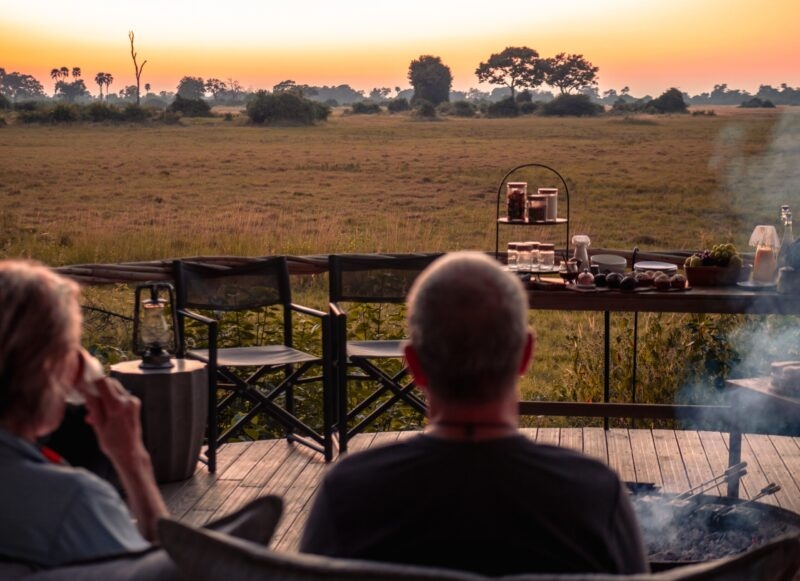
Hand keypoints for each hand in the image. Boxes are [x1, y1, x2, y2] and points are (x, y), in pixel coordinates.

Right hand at [82, 376, 167, 541]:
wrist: (130, 453)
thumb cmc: (114, 444)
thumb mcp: (98, 425)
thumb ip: (93, 406)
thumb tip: (85, 390)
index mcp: (117, 405)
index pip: (103, 382)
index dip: (91, 381)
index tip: (82, 383)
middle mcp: (128, 400)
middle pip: (109, 383)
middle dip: (96, 389)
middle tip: (86, 400)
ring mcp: (133, 402)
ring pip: (114, 390)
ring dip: (102, 396)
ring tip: (92, 413)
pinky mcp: (135, 405)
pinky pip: (119, 397)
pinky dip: (109, 402)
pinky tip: (101, 415)